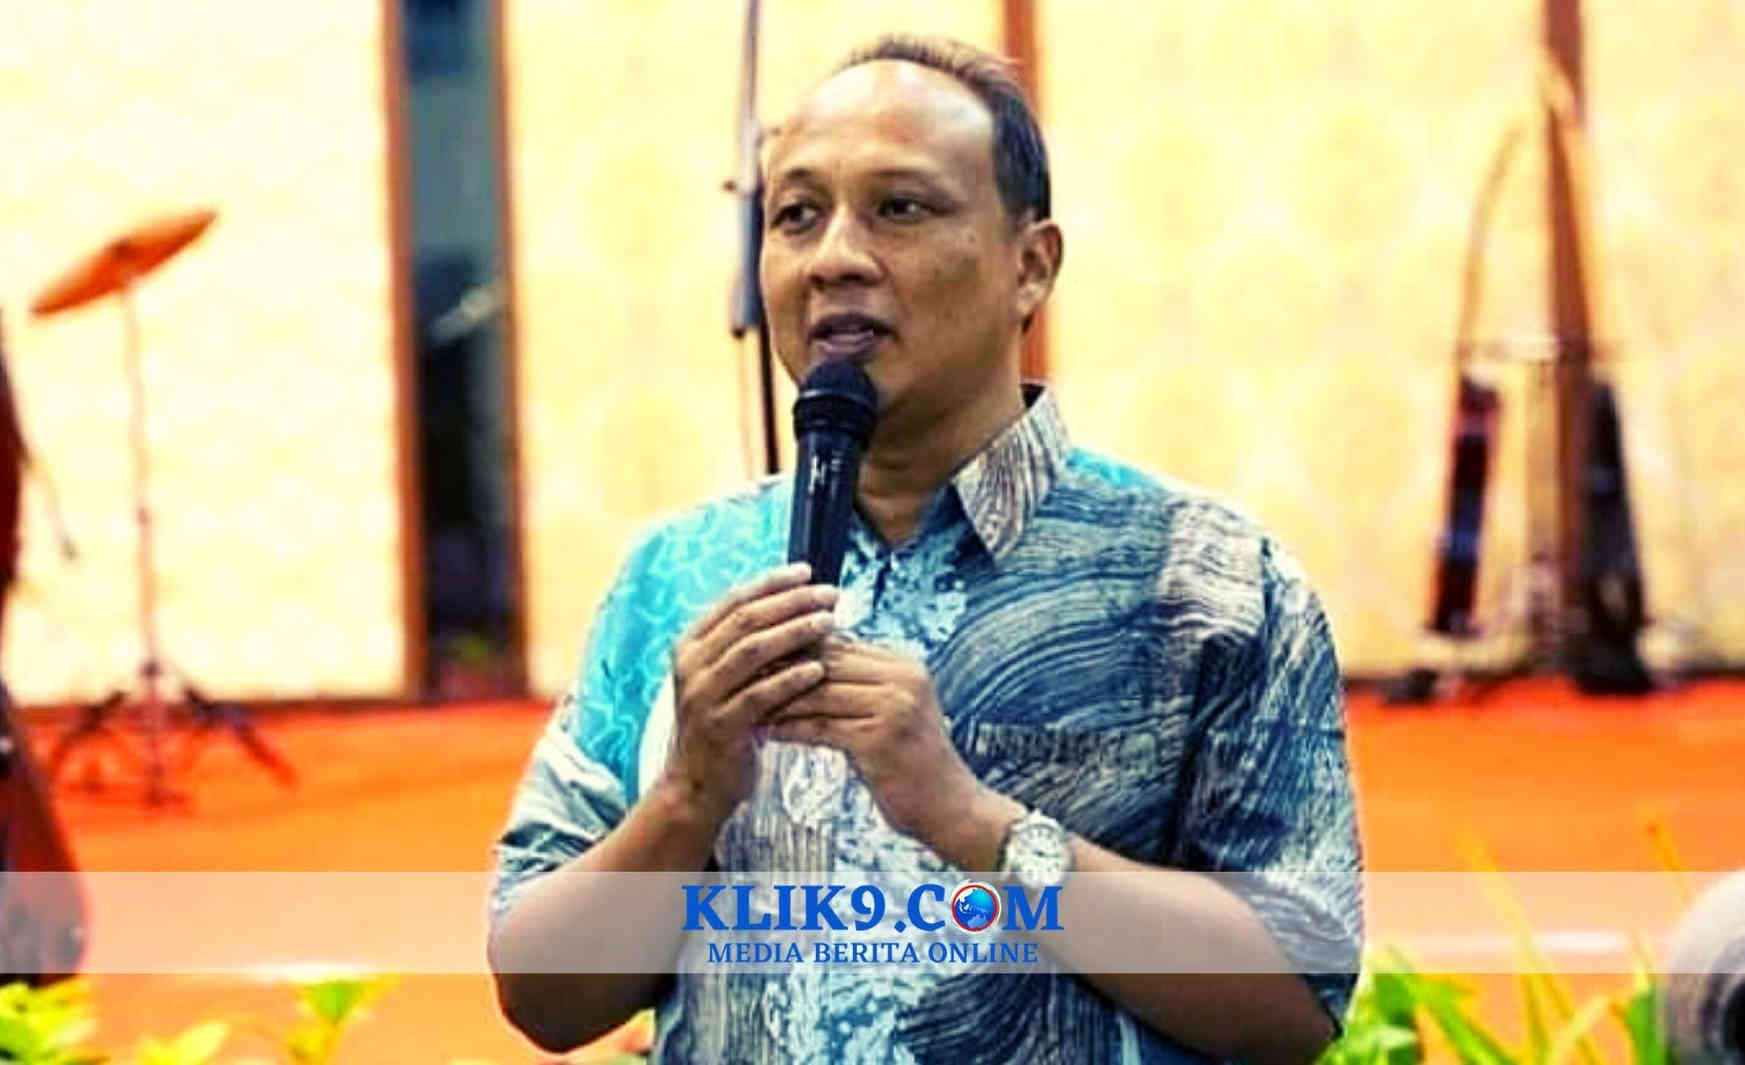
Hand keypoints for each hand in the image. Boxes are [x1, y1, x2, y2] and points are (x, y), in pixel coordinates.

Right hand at [659, 562, 837, 824]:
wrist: (696, 784)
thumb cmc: (722, 723)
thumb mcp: (724, 678)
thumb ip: (746, 643)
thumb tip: (794, 601)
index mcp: (690, 645)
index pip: (733, 601)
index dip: (771, 583)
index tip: (807, 571)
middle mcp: (690, 665)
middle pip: (745, 620)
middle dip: (791, 602)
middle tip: (829, 594)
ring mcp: (702, 696)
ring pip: (751, 651)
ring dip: (794, 632)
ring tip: (830, 622)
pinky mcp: (719, 726)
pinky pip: (759, 695)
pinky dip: (790, 679)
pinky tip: (818, 668)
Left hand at [764, 638, 994, 847]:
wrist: (949, 807)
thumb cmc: (912, 763)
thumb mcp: (890, 713)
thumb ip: (858, 686)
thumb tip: (804, 664)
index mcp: (904, 665)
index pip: (838, 645)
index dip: (796, 650)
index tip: (756, 658)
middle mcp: (903, 677)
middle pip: (827, 663)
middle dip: (782, 669)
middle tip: (740, 677)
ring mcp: (895, 705)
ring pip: (819, 692)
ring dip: (779, 699)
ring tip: (746, 704)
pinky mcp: (881, 737)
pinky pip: (822, 726)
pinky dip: (790, 728)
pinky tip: (765, 732)